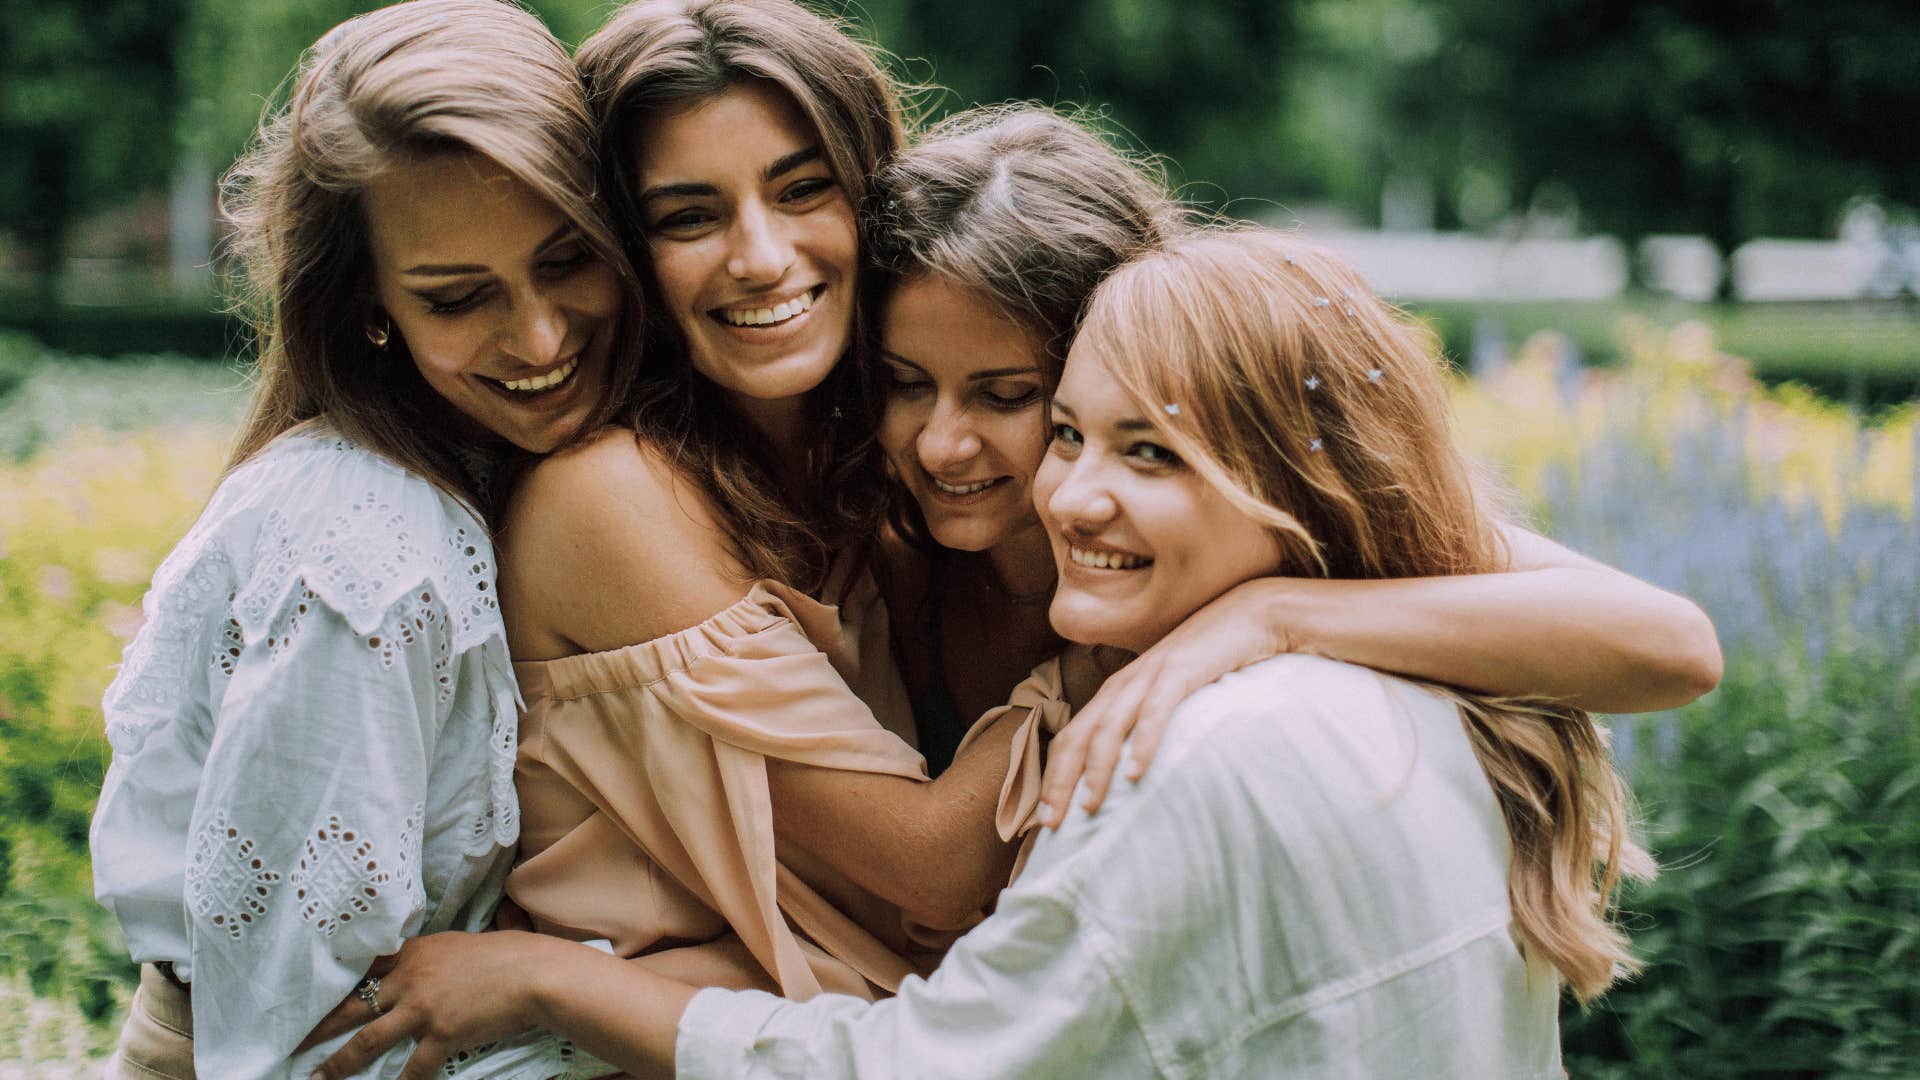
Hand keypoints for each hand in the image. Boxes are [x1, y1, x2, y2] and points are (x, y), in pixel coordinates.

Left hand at [308, 930, 548, 1079]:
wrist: (534, 973)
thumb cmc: (507, 955)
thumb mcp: (460, 946)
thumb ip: (434, 958)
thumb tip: (428, 967)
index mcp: (414, 953)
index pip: (365, 969)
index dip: (337, 985)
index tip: (314, 996)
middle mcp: (410, 979)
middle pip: (352, 1006)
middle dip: (319, 1027)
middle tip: (293, 1041)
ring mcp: (422, 1008)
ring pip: (367, 1041)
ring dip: (339, 1064)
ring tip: (318, 1078)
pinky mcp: (441, 1035)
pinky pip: (412, 1068)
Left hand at [1037, 580, 1291, 826]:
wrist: (1249, 616)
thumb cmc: (1210, 663)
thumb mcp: (1169, 697)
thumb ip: (1147, 723)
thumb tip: (1134, 772)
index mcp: (1116, 692)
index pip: (1072, 738)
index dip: (1054, 777)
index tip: (1044, 819)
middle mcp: (1123, 684)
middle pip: (1078, 736)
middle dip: (1060, 780)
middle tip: (1051, 823)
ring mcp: (1149, 675)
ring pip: (1109, 726)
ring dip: (1096, 769)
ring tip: (1090, 807)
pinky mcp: (1180, 671)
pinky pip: (1155, 711)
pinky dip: (1143, 742)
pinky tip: (1136, 774)